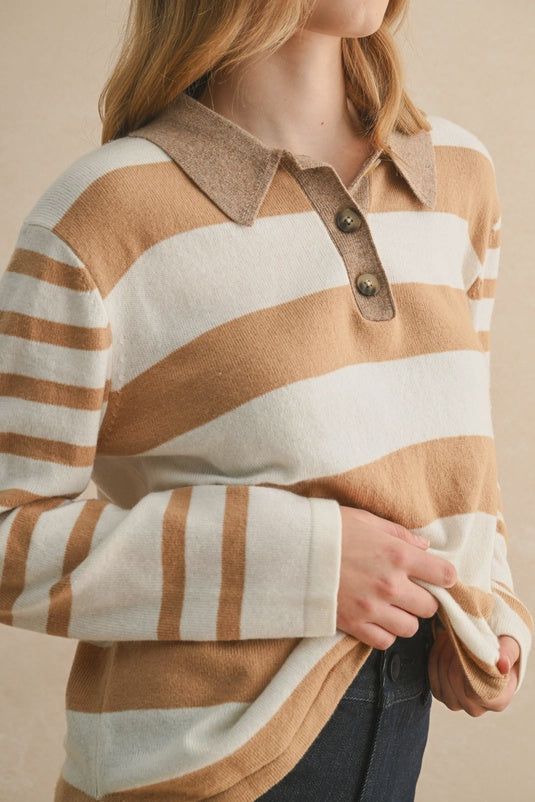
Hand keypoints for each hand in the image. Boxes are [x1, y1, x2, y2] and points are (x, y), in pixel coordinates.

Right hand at [336, 506, 456, 648]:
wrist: (290, 549)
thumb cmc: (328, 530)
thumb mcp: (366, 520)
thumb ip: (398, 534)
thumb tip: (424, 547)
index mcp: (397, 555)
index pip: (444, 574)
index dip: (444, 575)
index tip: (436, 575)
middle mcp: (390, 585)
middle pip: (429, 607)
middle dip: (423, 598)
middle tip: (408, 589)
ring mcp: (372, 608)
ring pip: (410, 628)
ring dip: (404, 618)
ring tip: (390, 605)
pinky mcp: (354, 625)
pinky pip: (384, 642)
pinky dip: (384, 633)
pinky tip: (375, 618)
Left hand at [428, 631, 519, 715]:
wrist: (490, 657)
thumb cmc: (501, 654)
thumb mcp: (510, 648)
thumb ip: (507, 654)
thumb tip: (502, 665)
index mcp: (496, 701)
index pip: (475, 689)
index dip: (467, 663)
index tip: (468, 643)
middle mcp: (475, 708)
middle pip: (454, 680)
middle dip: (453, 652)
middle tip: (458, 635)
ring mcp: (455, 703)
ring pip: (441, 675)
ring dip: (443, 651)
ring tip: (453, 636)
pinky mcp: (440, 694)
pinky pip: (431, 673)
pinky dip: (435, 654)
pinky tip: (444, 643)